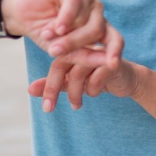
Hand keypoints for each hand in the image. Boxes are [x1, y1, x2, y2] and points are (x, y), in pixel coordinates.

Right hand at [1, 0, 117, 61]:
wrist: (21, 16)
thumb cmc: (45, 34)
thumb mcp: (63, 51)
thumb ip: (84, 56)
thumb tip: (109, 65)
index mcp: (99, 28)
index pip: (115, 39)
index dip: (116, 51)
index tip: (113, 65)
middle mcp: (95, 11)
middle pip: (97, 29)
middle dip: (76, 43)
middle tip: (54, 51)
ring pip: (86, 17)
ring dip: (66, 32)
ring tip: (47, 36)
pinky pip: (75, 1)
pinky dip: (66, 16)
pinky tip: (56, 27)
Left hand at [27, 39, 141, 111]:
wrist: (126, 79)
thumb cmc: (97, 77)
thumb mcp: (74, 82)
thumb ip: (55, 83)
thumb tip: (29, 90)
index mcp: (74, 48)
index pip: (56, 63)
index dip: (48, 85)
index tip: (46, 106)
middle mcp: (85, 46)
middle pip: (63, 63)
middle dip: (54, 88)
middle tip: (49, 109)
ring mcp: (99, 52)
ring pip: (79, 71)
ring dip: (75, 93)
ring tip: (77, 105)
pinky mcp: (113, 61)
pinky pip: (97, 76)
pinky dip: (93, 89)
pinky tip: (94, 94)